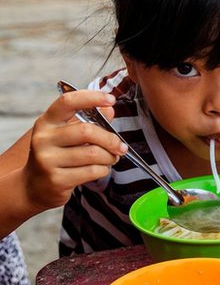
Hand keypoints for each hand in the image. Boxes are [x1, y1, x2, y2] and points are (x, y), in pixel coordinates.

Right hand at [24, 90, 127, 210]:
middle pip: (86, 131)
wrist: (34, 187)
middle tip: (120, 146)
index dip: (92, 97)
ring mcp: (47, 160)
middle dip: (111, 139)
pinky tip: (99, 169)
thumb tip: (109, 109)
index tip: (111, 99)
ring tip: (110, 158)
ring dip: (109, 157)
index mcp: (46, 122)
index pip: (67, 102)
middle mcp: (43, 139)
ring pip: (93, 153)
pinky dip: (103, 170)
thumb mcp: (67, 135)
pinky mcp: (56, 179)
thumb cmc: (56, 156)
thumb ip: (89, 121)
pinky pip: (92, 171)